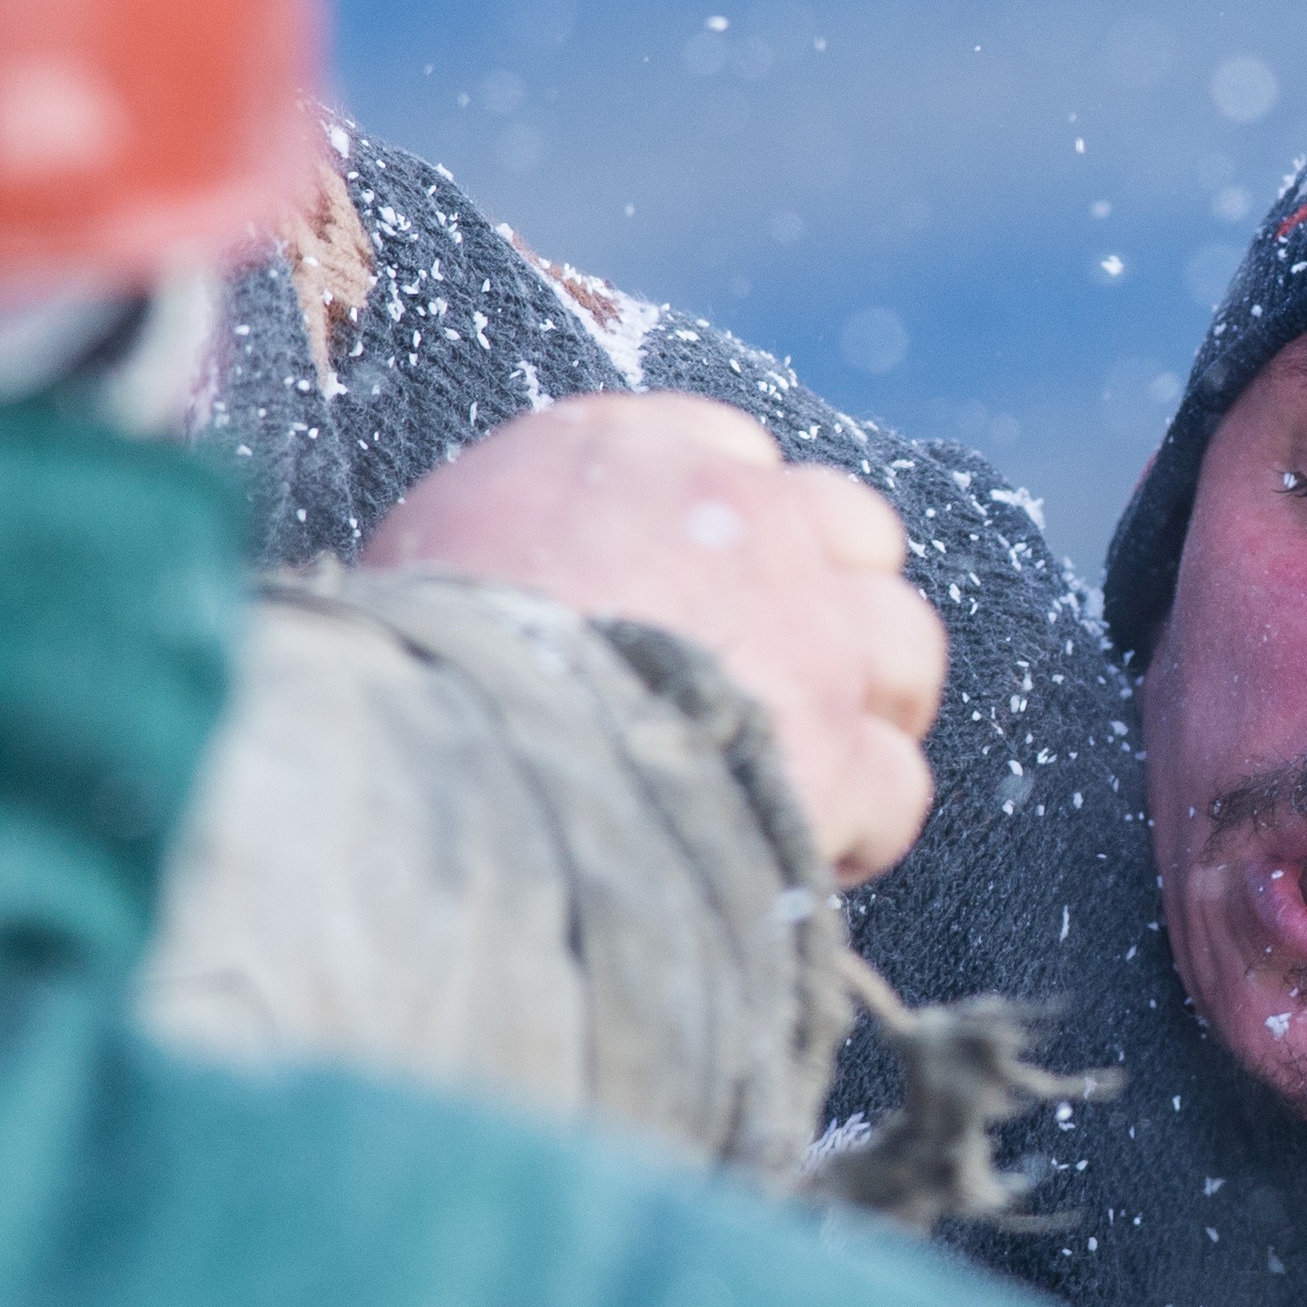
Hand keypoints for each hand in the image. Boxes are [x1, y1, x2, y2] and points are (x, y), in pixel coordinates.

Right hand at [364, 392, 944, 883]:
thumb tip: (516, 597)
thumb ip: (506, 547)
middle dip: (829, 598)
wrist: (450, 762)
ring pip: (902, 642)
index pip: (728, 453)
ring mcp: (805, 629)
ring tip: (808, 763)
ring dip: (870, 702)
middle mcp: (738, 515)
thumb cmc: (405, 669)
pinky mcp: (838, 749)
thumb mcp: (429, 556)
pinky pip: (898, 782)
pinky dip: (861, 826)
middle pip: (846, 528)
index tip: (704, 589)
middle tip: (780, 673)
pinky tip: (803, 854)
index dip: (731, 531)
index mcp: (622, 453)